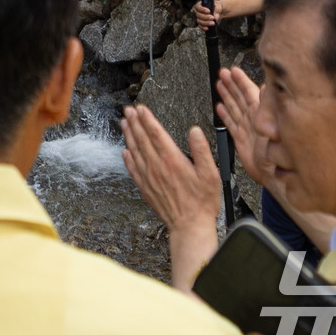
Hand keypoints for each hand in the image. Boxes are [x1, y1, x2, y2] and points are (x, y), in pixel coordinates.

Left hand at [122, 105, 221, 290]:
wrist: (189, 226)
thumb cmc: (202, 202)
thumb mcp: (210, 174)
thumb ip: (201, 150)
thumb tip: (194, 131)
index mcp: (172, 160)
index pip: (156, 133)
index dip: (147, 119)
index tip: (141, 108)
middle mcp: (157, 166)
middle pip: (142, 139)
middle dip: (135, 122)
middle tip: (128, 110)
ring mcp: (149, 177)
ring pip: (135, 151)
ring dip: (129, 135)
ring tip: (124, 123)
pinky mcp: (145, 188)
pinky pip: (133, 169)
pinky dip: (127, 158)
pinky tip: (124, 151)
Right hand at [194, 0, 223, 31]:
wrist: (220, 12)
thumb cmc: (218, 7)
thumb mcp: (218, 6)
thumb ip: (216, 10)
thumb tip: (215, 17)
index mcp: (201, 5)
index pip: (198, 6)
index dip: (202, 9)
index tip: (209, 11)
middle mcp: (199, 11)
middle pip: (198, 15)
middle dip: (205, 17)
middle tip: (212, 18)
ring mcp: (200, 18)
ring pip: (199, 21)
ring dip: (206, 23)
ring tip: (213, 23)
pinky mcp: (202, 23)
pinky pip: (200, 26)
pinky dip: (203, 27)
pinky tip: (208, 28)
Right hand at [215, 67, 267, 183]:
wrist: (273, 175)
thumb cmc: (279, 154)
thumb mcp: (277, 127)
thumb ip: (271, 107)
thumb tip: (267, 87)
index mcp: (262, 114)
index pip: (249, 92)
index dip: (241, 81)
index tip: (233, 71)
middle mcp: (254, 119)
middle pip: (239, 97)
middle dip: (231, 84)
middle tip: (222, 73)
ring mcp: (247, 128)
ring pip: (234, 108)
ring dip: (226, 96)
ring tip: (219, 84)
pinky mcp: (241, 139)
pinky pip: (231, 123)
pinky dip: (224, 115)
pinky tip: (219, 107)